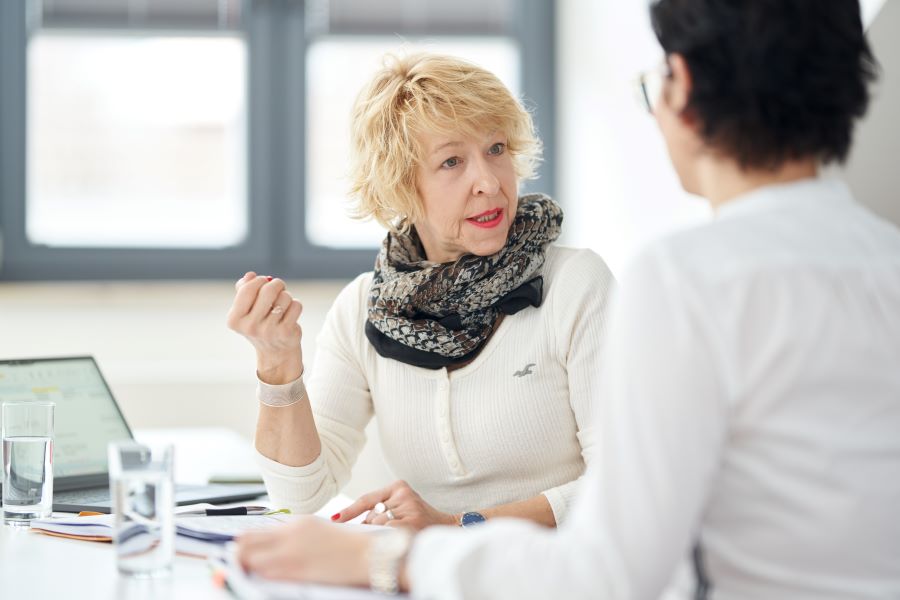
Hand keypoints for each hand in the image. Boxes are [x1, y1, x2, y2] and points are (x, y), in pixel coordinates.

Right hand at [226, 271, 303, 383]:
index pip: (247, 289)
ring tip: (282, 306)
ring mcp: (268, 331)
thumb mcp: (246, 309)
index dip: (258, 280)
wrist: (275, 352)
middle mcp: (249, 327)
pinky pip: (295, 305)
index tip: (264, 281)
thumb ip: (244, 289)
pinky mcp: (285, 332)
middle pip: (268, 290)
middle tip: (279, 286)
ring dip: (286, 296)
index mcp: (234, 319)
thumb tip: (250, 275)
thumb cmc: (260, 324)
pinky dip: (295, 305)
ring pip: (284, 297)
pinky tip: (290, 313)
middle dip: (277, 284)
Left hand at [237, 516, 371, 585]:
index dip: (240, 545)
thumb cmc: (346, 547)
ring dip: (248, 568)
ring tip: (250, 574)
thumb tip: (270, 546)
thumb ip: (293, 536)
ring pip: (251, 560)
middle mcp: (290, 535)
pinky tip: (266, 580)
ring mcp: (292, 553)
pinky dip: (262, 577)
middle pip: (245, 545)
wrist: (367, 555)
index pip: (253, 532)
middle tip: (238, 566)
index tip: (238, 553)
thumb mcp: (317, 530)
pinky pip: (267, 574)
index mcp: (296, 523)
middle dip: (237, 556)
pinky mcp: (297, 571)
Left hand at [334, 480, 456, 529]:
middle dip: (372, 528)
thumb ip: (379, 511)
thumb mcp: (400, 506)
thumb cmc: (418, 519)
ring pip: (378, 525)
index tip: (334, 519)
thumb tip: (352, 524)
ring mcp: (409, 508)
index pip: (367, 499)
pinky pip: (387, 533)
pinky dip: (387, 539)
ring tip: (397, 535)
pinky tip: (396, 539)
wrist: (446, 528)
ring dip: (381, 535)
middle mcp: (404, 495)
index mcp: (399, 486)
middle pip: (371, 516)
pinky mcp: (413, 522)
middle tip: (387, 533)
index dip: (349, 511)